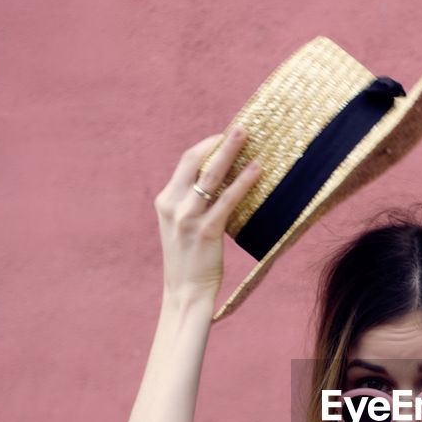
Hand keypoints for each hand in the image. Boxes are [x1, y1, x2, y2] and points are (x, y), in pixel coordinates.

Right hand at [153, 127, 261, 302]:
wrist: (185, 292)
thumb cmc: (190, 260)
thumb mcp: (184, 226)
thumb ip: (195, 204)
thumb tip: (221, 182)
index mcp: (165, 201)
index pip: (186, 163)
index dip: (207, 146)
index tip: (226, 136)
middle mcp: (172, 205)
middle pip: (194, 160)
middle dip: (218, 142)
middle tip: (240, 128)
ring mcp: (187, 217)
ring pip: (211, 176)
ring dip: (231, 153)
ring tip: (248, 137)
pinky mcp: (206, 231)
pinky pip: (227, 200)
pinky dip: (243, 182)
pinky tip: (256, 170)